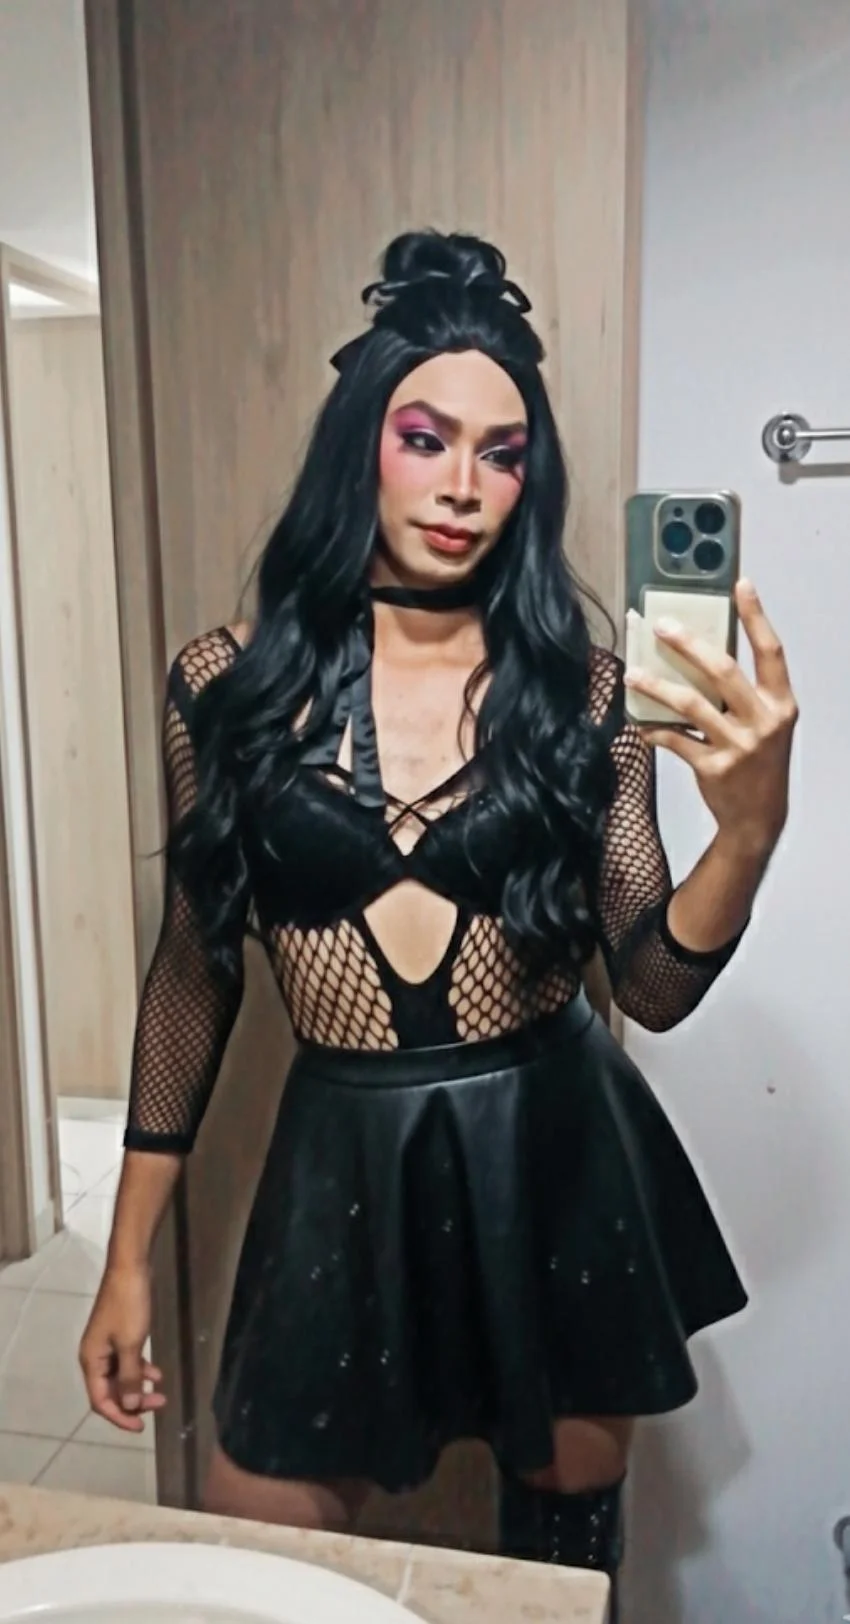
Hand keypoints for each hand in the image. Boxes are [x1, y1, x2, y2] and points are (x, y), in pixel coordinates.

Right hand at [78, 1264, 165, 1432]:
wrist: (130, 1269)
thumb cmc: (129, 1307)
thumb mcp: (131, 1344)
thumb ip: (130, 1378)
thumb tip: (129, 1407)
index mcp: (91, 1361)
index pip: (100, 1401)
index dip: (120, 1417)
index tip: (141, 1427)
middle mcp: (94, 1357)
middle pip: (111, 1391)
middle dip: (133, 1402)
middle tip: (158, 1404)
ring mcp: (106, 1346)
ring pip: (121, 1377)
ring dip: (139, 1387)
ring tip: (161, 1393)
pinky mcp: (119, 1335)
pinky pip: (127, 1362)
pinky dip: (140, 1369)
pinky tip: (156, 1373)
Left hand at [624, 580, 797, 857]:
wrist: (759, 817)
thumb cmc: (759, 760)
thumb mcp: (764, 723)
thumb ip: (743, 692)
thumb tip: (700, 652)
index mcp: (781, 703)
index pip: (771, 651)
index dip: (757, 616)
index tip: (741, 585)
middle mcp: (764, 722)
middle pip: (723, 671)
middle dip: (689, 645)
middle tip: (661, 626)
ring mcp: (740, 746)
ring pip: (691, 705)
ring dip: (657, 687)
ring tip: (632, 674)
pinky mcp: (715, 768)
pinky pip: (676, 740)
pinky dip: (654, 730)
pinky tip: (637, 723)